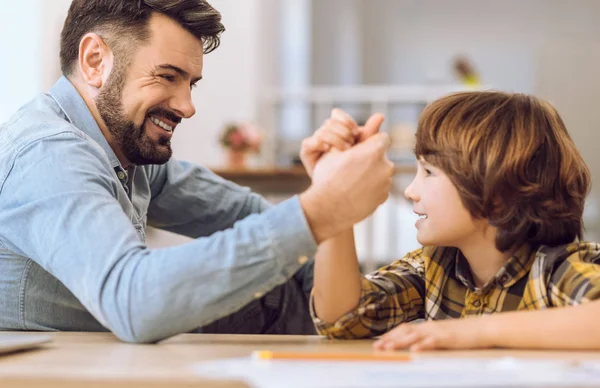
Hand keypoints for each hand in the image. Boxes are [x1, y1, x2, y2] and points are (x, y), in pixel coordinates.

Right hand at [299, 116, 393, 242]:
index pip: (382, 138)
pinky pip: (380, 187)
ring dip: (371, 174)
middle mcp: (385, 166)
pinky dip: (371, 188)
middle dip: (371, 159)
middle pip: (382, 156)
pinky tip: (355, 192)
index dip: (370, 143)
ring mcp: (386, 183)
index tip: (359, 150)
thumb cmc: (329, 176)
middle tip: (352, 167)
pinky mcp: (384, 197)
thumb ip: (364, 132)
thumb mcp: (338, 151)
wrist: (327, 209)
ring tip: (352, 182)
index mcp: (374, 151)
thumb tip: (380, 115)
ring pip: (381, 172)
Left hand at [372, 317, 491, 351]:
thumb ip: (429, 338)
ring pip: (415, 336)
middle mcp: (430, 327)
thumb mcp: (442, 335)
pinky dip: (423, 345)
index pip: (405, 329)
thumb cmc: (463, 334)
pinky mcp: (449, 338)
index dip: (391, 335)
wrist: (484, 328)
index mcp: (427, 326)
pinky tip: (414, 350)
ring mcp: (439, 332)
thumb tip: (416, 344)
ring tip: (388, 347)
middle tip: (377, 347)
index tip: (379, 342)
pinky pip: (433, 342)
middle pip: (405, 331)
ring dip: (400, 342)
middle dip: (390, 339)